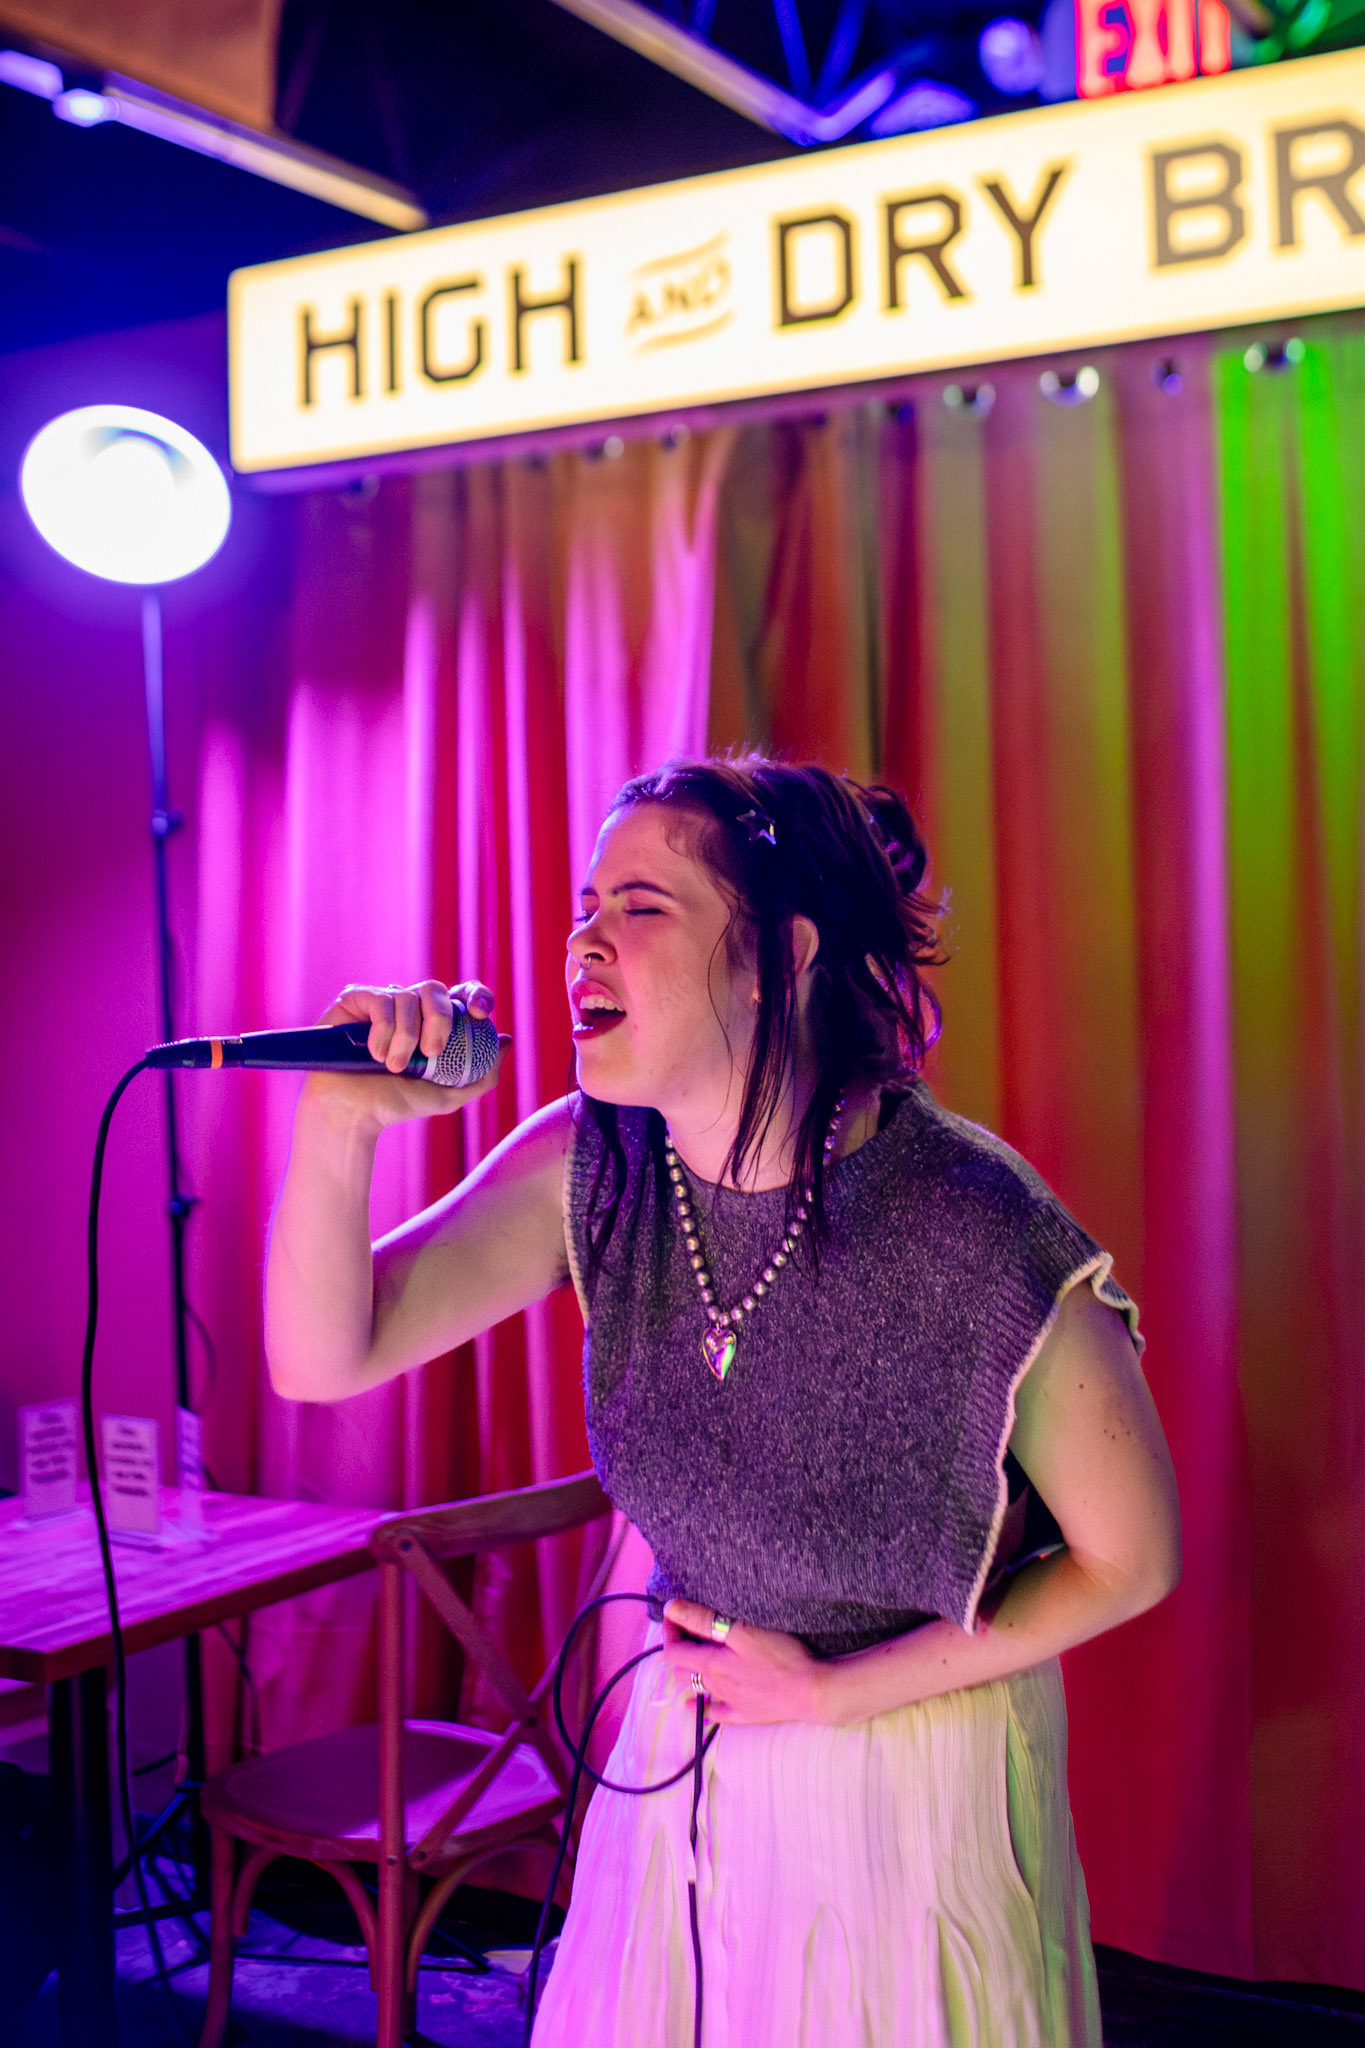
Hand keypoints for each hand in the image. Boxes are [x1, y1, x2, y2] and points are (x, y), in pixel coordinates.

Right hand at [302, 978, 508, 1131]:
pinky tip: (375, 1054)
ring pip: (407, 996)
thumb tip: (506, 1040)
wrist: (355, 1113)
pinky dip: (383, 1030)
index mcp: (433, 1021)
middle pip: (436, 988)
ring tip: (395, 1067)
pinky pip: (380, 1000)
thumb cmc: (397, 1105)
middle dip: (440, 1019)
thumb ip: (484, 1074)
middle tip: (432, 1053)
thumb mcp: (450, 1095)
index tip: (479, 1014)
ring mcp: (381, 1000)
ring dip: (406, 1037)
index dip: (476, 994)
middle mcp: (409, 1005)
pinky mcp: (355, 1000)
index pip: (461, 993)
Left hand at [660, 1598, 827, 1725]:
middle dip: (679, 1649)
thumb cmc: (780, 1656)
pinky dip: (705, 1708)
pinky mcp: (746, 1714)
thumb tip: (671, 1609)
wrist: (810, 1691)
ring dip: (690, 1674)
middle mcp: (715, 1685)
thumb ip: (704, 1620)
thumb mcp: (741, 1630)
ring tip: (691, 1660)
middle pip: (683, 1670)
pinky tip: (699, 1706)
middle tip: (686, 1631)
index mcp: (711, 1664)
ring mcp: (730, 1702)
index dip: (670, 1631)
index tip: (673, 1615)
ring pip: (698, 1689)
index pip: (674, 1651)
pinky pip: (717, 1714)